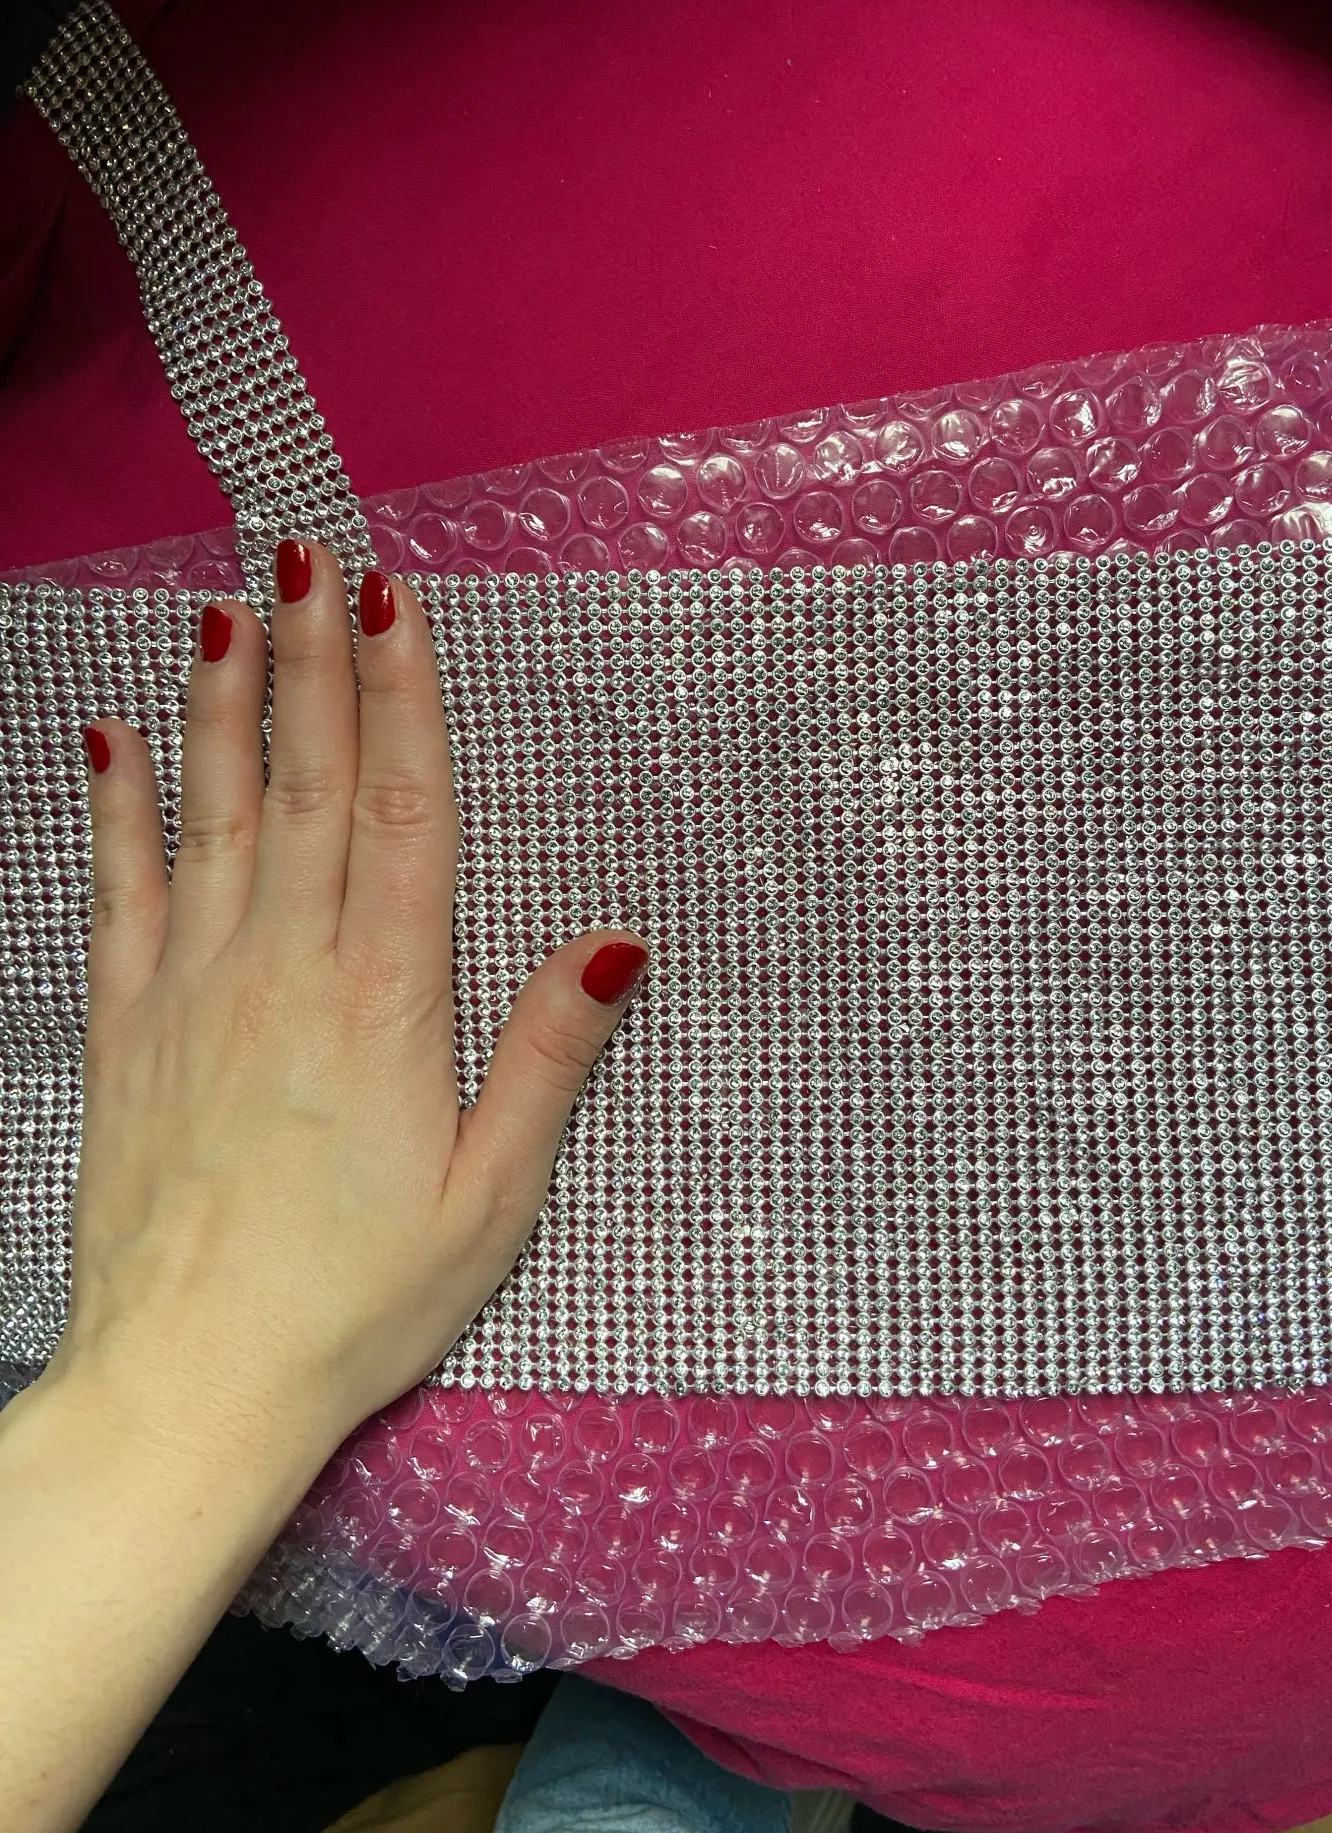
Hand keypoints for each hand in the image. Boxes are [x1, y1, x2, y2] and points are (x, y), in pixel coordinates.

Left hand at [52, 541, 647, 1456]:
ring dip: (224, 704)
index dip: (401, 698)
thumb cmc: (355, 1303)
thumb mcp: (490, 1198)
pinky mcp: (126, 1028)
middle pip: (308, 784)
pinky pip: (120, 891)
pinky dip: (115, 809)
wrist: (190, 1383)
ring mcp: (193, 990)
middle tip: (306, 553)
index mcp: (386, 1001)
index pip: (403, 813)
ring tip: (224, 608)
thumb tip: (615, 941)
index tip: (391, 602)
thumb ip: (547, 1057)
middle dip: (313, 660)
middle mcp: (284, 969)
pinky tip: (110, 740)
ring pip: (212, 814)